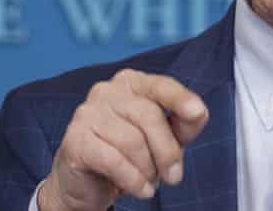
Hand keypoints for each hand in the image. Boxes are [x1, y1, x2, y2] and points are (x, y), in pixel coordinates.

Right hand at [38, 69, 208, 210]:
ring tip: (149, 181)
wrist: (86, 183)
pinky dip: (133, 180)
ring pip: (132, 141)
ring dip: (148, 169)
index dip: (180, 98)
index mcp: (131, 83)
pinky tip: (140, 189)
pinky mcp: (75, 140)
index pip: (160, 85)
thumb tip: (198, 113)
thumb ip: (182, 123)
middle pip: (149, 116)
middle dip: (168, 151)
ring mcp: (87, 113)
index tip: (197, 112)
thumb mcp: (163, 137)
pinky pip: (114, 161)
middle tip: (173, 176)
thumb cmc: (129, 154)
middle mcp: (107, 91)